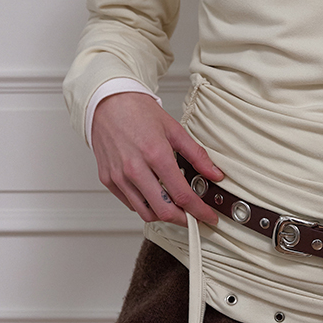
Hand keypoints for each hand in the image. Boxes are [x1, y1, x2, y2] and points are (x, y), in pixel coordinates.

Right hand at [91, 92, 224, 227]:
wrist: (108, 103)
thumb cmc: (138, 112)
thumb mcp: (174, 129)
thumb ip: (196, 155)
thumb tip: (214, 173)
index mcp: (155, 154)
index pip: (182, 195)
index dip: (199, 211)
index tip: (208, 216)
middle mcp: (135, 169)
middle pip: (163, 211)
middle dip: (183, 220)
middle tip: (193, 217)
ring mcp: (119, 176)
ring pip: (145, 212)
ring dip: (163, 214)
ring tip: (174, 205)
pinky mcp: (108, 180)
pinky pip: (130, 203)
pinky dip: (145, 204)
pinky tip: (153, 194)